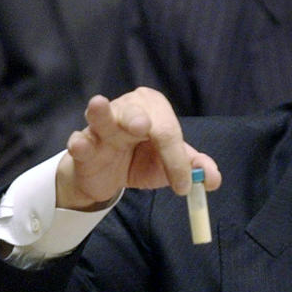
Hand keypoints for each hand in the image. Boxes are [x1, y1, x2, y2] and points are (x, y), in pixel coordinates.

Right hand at [56, 88, 220, 209]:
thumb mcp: (172, 164)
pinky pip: (79, 141)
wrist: (110, 176)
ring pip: (101, 117)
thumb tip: (212, 180)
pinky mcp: (83, 144)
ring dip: (102, 114)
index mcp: (155, 109)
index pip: (167, 131)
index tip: (183, 186)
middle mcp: (128, 109)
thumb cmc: (143, 159)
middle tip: (143, 127)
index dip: (176, 159)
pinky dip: (80, 143)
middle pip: (136, 114)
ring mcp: (101, 125)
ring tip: (99, 104)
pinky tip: (80, 144)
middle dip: (138, 119)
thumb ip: (194, 168)